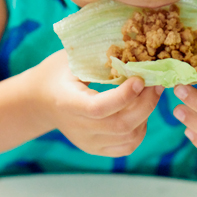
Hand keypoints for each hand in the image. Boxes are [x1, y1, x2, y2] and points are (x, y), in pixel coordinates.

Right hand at [34, 50, 161, 156]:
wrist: (40, 101)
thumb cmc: (58, 73)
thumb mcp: (71, 58)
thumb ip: (98, 56)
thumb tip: (134, 47)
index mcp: (68, 103)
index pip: (100, 108)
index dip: (125, 96)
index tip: (141, 79)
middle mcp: (79, 129)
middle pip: (121, 126)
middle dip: (146, 104)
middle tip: (156, 85)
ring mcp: (89, 142)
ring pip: (129, 138)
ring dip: (146, 116)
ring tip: (148, 96)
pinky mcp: (96, 149)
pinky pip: (127, 147)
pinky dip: (140, 130)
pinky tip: (140, 113)